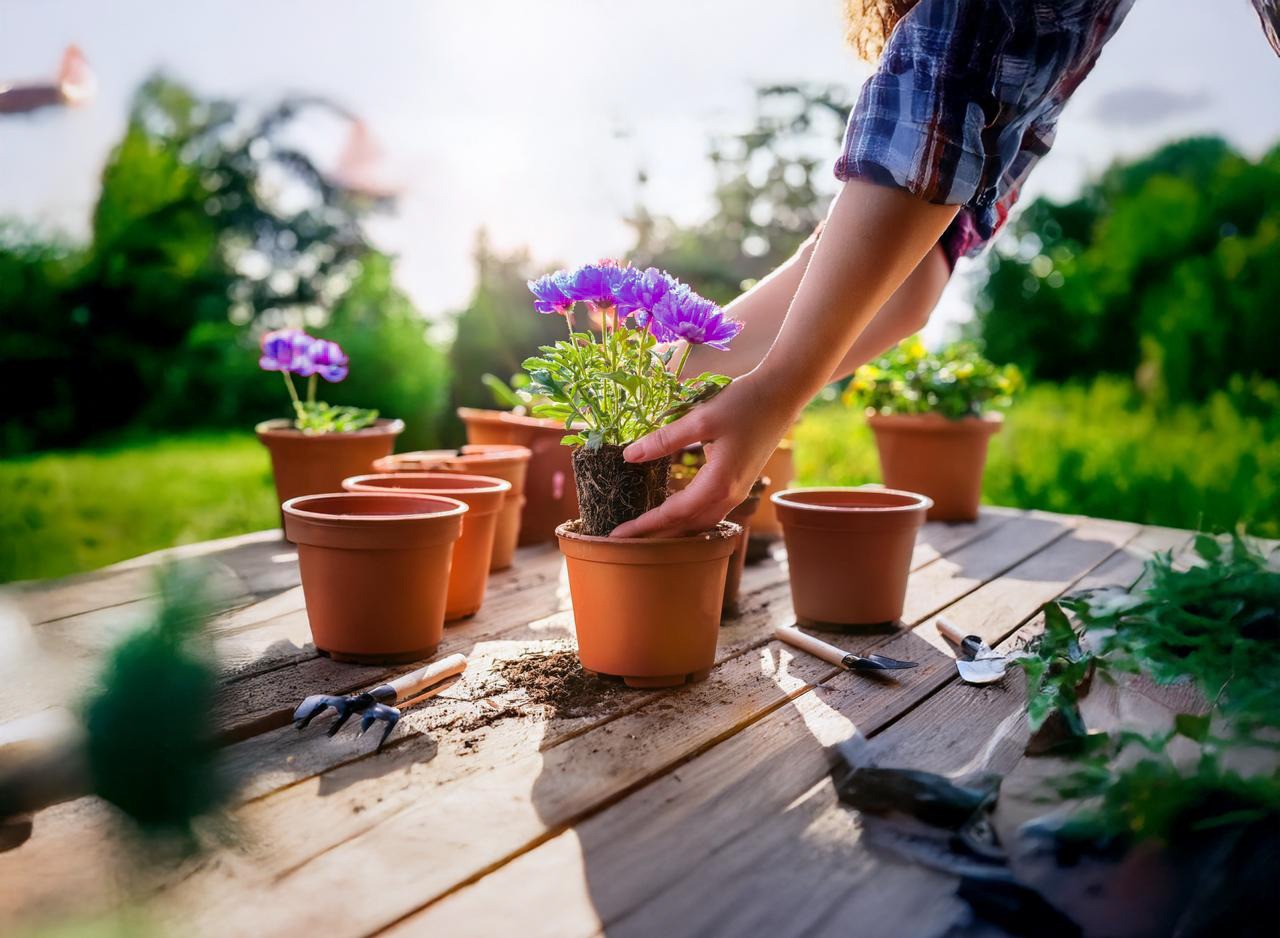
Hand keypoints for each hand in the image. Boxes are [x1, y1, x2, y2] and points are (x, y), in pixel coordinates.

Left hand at [611, 370, 795, 537]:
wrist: (782, 394)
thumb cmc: (743, 403)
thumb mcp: (701, 419)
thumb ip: (665, 439)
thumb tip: (629, 456)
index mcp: (718, 484)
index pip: (673, 514)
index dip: (643, 526)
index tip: (616, 536)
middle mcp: (729, 496)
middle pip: (686, 527)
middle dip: (654, 536)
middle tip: (621, 541)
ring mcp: (737, 492)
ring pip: (700, 523)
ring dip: (672, 531)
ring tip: (643, 532)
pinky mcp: (738, 484)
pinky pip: (709, 512)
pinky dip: (687, 519)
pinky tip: (672, 513)